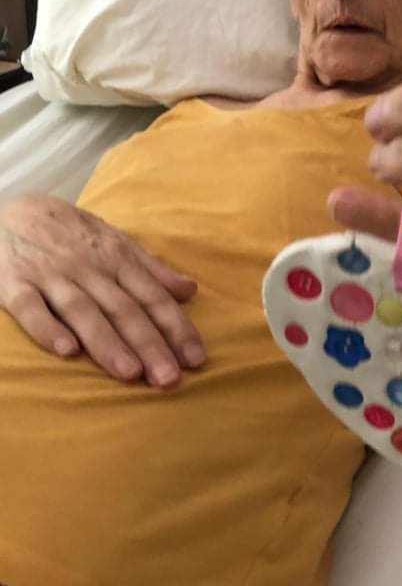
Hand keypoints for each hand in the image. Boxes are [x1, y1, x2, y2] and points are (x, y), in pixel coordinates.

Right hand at [0, 194, 203, 386]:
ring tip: (130, 373)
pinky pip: (30, 307)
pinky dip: (47, 328)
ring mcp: (51, 275)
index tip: (196, 359)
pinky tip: (66, 352)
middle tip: (169, 379)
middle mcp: (90, 268)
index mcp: (119, 258)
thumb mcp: (115, 241)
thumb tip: (190, 290)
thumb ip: (151, 269)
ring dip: (107, 342)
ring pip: (84, 311)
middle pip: (125, 310)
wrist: (10, 209)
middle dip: (150, 345)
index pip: (154, 297)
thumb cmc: (72, 232)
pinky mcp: (13, 282)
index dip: (177, 328)